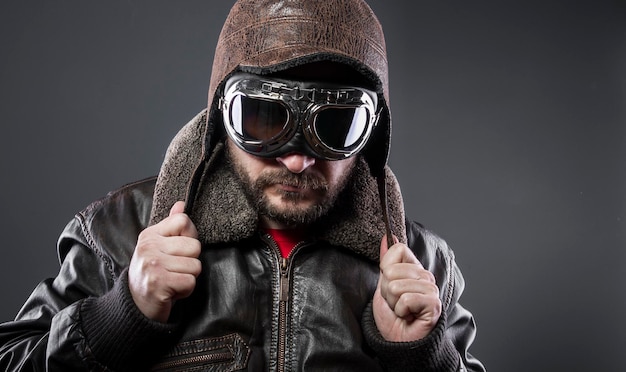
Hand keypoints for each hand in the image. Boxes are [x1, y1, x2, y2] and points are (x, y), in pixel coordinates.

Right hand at [128, 201, 200, 322]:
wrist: (135, 306)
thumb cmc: (153, 274)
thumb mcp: (158, 247)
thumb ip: (171, 226)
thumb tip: (182, 204)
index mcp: (150, 234)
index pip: (184, 221)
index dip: (190, 237)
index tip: (178, 250)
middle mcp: (148, 247)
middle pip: (195, 246)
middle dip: (190, 262)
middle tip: (173, 270)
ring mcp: (152, 265)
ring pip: (195, 266)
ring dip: (188, 277)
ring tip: (172, 280)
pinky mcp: (158, 284)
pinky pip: (190, 282)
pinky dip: (185, 290)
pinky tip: (171, 291)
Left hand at [372, 235, 441, 340]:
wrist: (399, 342)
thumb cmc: (393, 316)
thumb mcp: (384, 285)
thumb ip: (387, 261)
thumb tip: (388, 237)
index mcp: (414, 268)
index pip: (398, 249)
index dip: (386, 268)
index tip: (389, 284)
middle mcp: (425, 276)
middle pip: (392, 270)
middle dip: (387, 290)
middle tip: (396, 303)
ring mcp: (431, 289)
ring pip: (396, 286)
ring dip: (393, 303)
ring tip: (401, 310)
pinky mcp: (433, 303)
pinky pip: (406, 299)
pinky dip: (401, 311)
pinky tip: (408, 316)